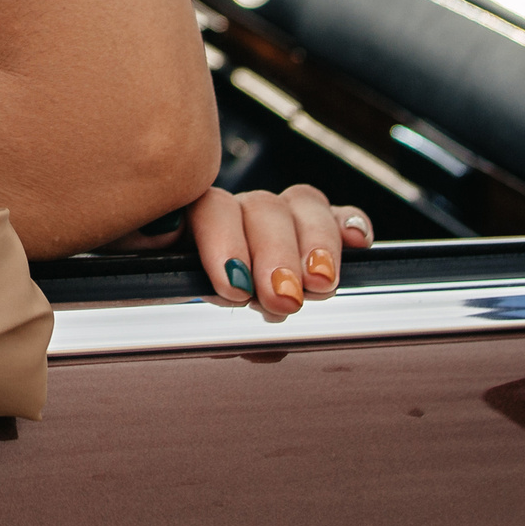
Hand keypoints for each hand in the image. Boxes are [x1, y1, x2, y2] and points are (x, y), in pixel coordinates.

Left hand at [132, 186, 375, 314]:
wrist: (171, 320)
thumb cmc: (171, 311)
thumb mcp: (167, 310)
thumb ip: (182, 299)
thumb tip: (220, 297)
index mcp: (186, 227)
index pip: (207, 210)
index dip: (225, 241)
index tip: (235, 286)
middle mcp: (233, 215)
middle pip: (260, 208)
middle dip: (276, 253)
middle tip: (284, 298)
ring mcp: (275, 221)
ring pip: (301, 205)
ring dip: (315, 242)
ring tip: (321, 282)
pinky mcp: (315, 233)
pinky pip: (337, 216)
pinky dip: (348, 224)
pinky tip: (357, 242)